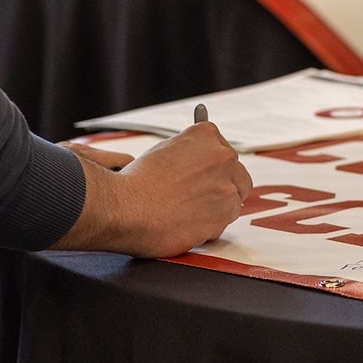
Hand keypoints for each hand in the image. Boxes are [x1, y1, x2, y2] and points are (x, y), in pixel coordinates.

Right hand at [53, 122, 251, 257]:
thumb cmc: (138, 182)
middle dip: (220, 187)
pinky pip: (223, 222)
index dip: (212, 168)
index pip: (223, 151)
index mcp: (207, 135)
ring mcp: (227, 186)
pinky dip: (209, 226)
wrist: (126, 209)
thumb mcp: (164, 150)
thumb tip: (201, 157)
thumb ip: (190, 151)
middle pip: (236, 175)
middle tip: (196, 198)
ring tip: (185, 212)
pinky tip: (185, 223)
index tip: (203, 176)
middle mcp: (223, 157)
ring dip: (215, 208)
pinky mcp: (225, 214)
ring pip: (232, 200)